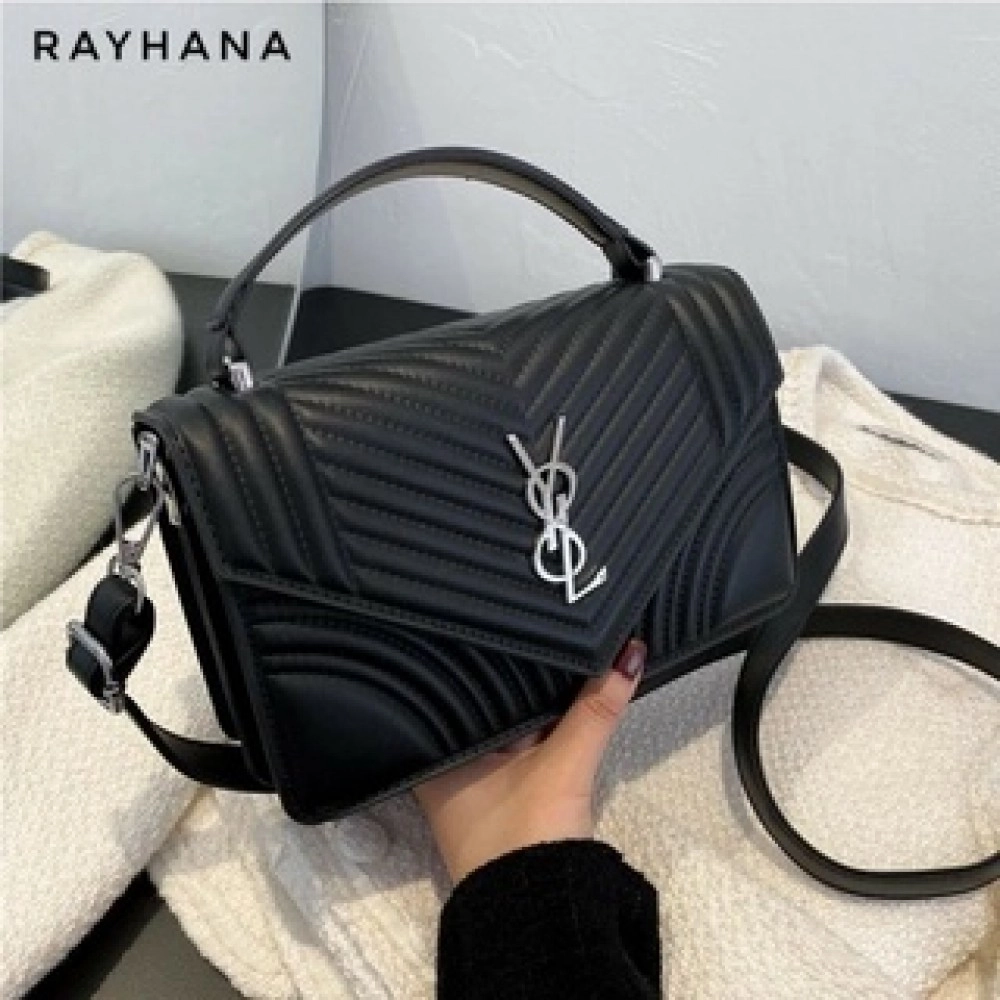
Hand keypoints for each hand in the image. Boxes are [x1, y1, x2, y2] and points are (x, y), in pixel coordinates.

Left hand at [412, 639, 646, 884]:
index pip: (462, 690)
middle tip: (550, 631)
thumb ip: (595, 710)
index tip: (518, 627)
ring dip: (536, 707)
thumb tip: (627, 655)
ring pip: (509, 728)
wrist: (541, 914)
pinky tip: (565, 703)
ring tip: (563, 652)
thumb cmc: (528, 836)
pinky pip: (521, 750)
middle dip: (521, 679)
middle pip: (488, 707)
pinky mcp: (503, 801)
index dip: (492, 659)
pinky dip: (542, 732)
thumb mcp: (564, 765)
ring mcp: (475, 786)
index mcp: (436, 752)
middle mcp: (446, 767)